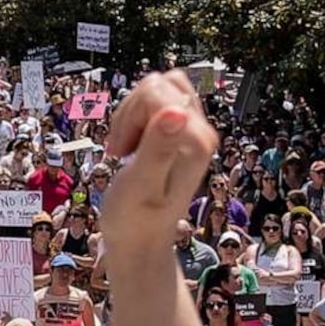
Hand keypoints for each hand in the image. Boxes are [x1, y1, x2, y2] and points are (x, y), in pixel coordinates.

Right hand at [97, 76, 215, 266]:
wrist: (140, 240)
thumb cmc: (135, 220)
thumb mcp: (141, 185)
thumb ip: (159, 148)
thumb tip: (177, 111)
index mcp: (197, 141)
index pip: (155, 92)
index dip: (130, 117)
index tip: (122, 153)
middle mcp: (202, 131)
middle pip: (157, 86)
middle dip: (130, 113)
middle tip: (123, 151)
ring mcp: (193, 130)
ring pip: (157, 89)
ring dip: (132, 115)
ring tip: (127, 149)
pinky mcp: (181, 131)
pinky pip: (156, 101)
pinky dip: (136, 117)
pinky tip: (132, 146)